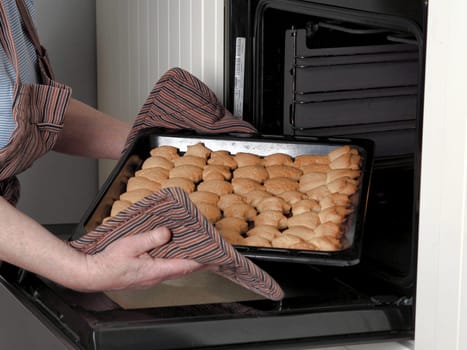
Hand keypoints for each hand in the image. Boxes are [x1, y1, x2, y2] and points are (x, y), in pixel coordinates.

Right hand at [80, 227, 202, 290]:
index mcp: (155, 270)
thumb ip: (150, 238)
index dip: (202, 261)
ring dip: (188, 261)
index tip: (215, 257)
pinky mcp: (144, 275)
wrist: (92, 274)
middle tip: (212, 254)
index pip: (185, 266)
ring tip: (198, 252)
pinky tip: (175, 253)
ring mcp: (150, 278)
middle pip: (183, 269)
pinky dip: (175, 261)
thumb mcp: (130, 245)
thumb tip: (167, 232)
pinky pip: (165, 268)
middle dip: (200, 261)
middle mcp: (155, 276)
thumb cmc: (108, 262)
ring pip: (175, 269)